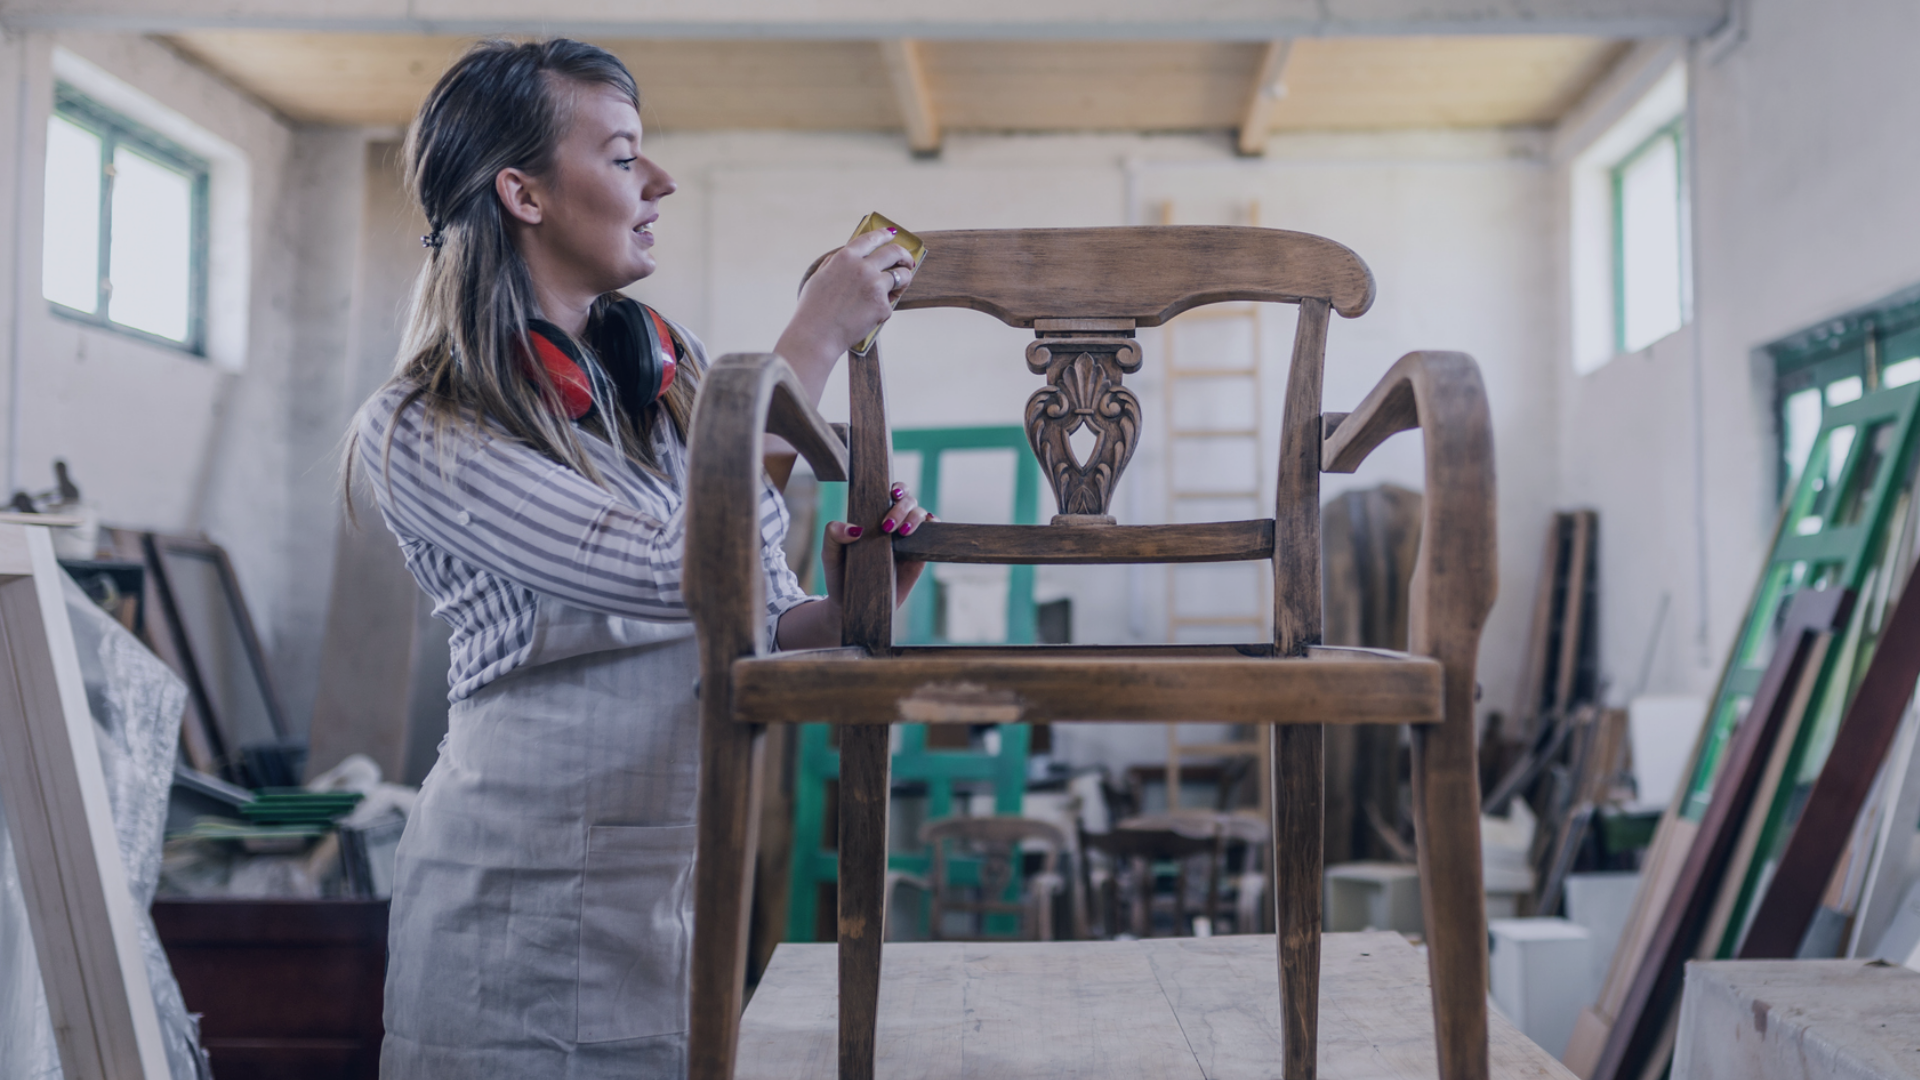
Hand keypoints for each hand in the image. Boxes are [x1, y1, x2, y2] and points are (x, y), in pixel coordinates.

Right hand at [773, 229, 917, 403]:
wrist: (816, 335)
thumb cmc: (813, 309)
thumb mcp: (819, 277)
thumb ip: (835, 263)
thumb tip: (847, 255)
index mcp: (845, 258)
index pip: (871, 239)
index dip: (884, 234)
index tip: (892, 233)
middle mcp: (863, 267)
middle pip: (894, 252)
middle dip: (904, 255)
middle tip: (907, 261)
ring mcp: (875, 286)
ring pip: (902, 275)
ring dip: (904, 279)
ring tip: (900, 286)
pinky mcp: (883, 306)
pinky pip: (890, 302)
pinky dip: (884, 307)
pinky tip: (870, 315)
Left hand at [775, 482, 931, 649]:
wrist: (853, 605)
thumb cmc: (841, 575)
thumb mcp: (830, 554)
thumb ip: (833, 534)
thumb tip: (855, 528)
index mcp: (873, 516)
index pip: (888, 493)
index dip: (896, 488)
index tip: (891, 494)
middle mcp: (893, 524)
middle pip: (908, 501)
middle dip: (902, 507)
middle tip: (887, 526)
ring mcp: (908, 539)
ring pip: (921, 514)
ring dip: (916, 517)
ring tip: (903, 533)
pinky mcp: (918, 556)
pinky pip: (933, 536)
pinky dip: (934, 527)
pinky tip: (928, 530)